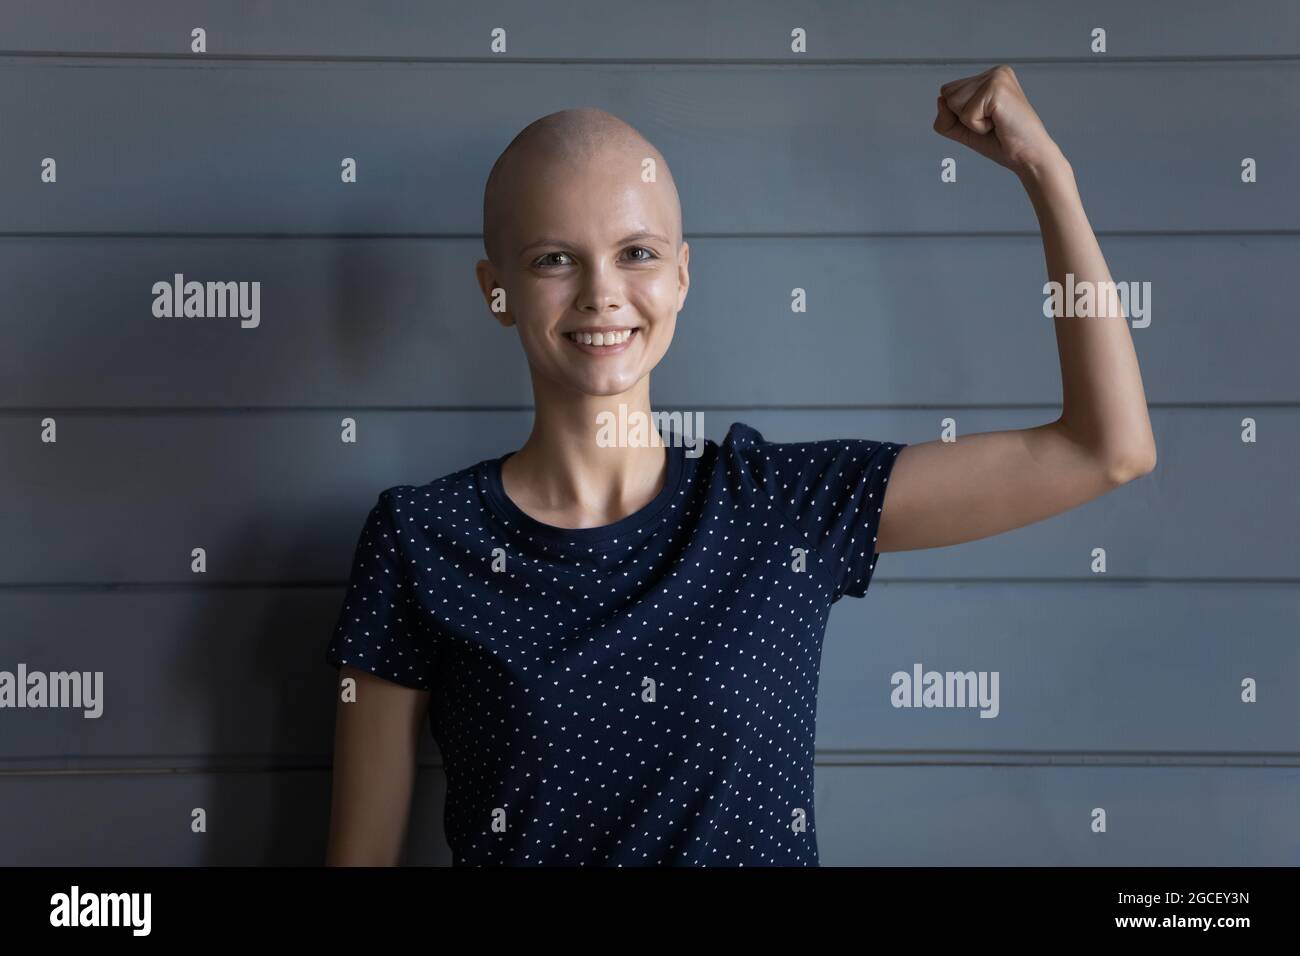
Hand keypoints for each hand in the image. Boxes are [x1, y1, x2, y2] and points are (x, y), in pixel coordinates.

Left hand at [934, 65, 1062, 177]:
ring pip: (954, 103)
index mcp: (989, 77)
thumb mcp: (964, 129)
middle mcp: (994, 72)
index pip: (948, 92)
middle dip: (963, 117)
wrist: (1028, 156)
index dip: (959, 115)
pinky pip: (966, 113)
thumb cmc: (1000, 142)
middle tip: (992, 124)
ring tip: (995, 123)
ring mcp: (997, 77)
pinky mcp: (997, 88)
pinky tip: (998, 123)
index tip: (986, 121)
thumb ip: (945, 116)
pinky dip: (978, 126)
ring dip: (971, 122)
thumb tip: (940, 98)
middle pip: (948, 94)